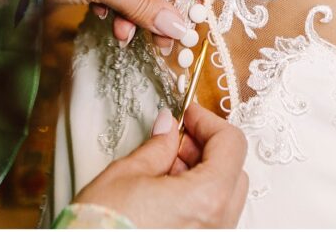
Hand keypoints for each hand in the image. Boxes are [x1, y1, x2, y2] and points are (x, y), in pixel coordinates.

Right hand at [74, 103, 249, 227]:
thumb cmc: (101, 229)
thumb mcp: (127, 174)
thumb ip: (157, 146)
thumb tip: (168, 128)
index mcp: (207, 198)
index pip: (231, 144)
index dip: (209, 122)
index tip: (189, 115)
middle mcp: (217, 224)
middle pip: (234, 170)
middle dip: (207, 147)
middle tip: (176, 139)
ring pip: (225, 195)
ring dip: (203, 173)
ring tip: (165, 167)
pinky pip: (213, 217)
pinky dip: (198, 197)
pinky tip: (166, 192)